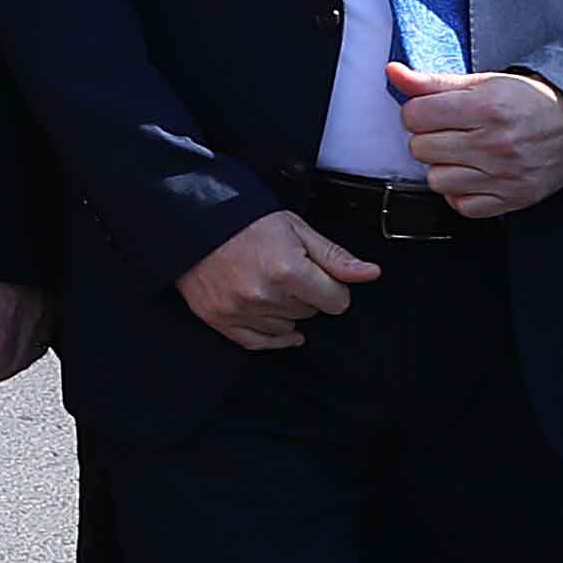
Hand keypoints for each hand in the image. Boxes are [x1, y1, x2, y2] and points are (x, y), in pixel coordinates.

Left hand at [0, 274, 54, 383]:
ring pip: (31, 359)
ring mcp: (46, 317)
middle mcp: (31, 320)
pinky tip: (12, 348)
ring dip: (8, 365)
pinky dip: (26, 352)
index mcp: (5, 315)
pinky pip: (42, 343)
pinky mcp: (53, 312)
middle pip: (14, 366)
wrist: (15, 239)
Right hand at [177, 210, 382, 351]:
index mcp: (288, 270)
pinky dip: (273, 337)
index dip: (332, 286)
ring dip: (285, 310)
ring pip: (288, 326)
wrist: (191, 219)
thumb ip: (335, 256)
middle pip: (311, 313)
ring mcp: (239, 310)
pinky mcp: (219, 318)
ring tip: (267, 283)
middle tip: (285, 271)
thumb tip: (371, 274)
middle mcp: (264, 295)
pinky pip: (258, 342)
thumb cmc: (245, 221)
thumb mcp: (296, 229)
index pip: (337, 301)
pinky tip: (282, 328)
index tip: (318, 274)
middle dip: (306, 294)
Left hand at [395, 65, 562, 216]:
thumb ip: (433, 81)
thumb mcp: (483, 81)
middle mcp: (494, 144)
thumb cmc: (528, 100)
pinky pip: (462, 206)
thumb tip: (393, 72)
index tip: (433, 112)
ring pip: (436, 180)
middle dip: (429, 138)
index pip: (414, 116)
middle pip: (419, 149)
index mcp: (485, 108)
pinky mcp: (514, 198)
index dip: (418, 112)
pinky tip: (474, 175)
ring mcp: (504, 175)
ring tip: (463, 154)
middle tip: (451, 132)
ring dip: (443, 167)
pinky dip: (462, 193)